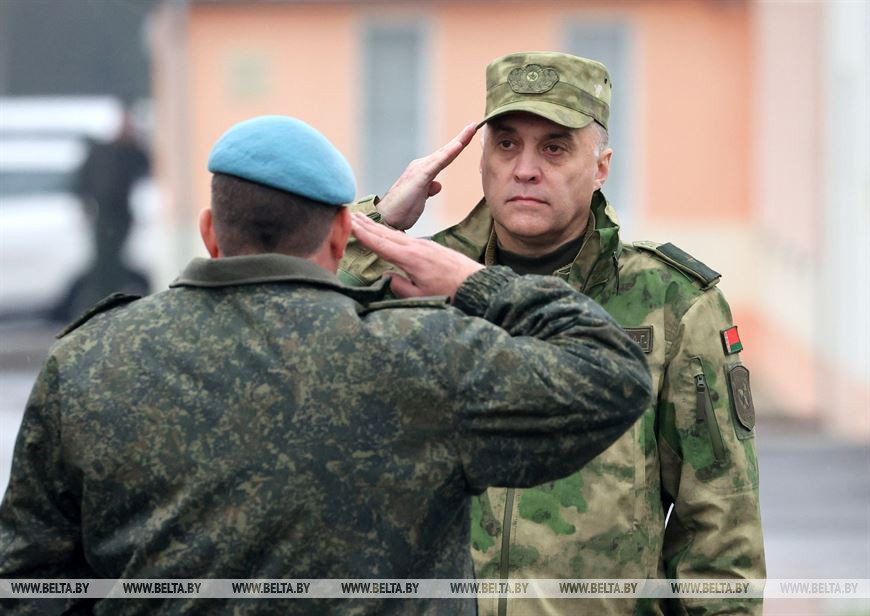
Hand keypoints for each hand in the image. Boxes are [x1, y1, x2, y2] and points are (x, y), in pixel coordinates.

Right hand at [350, 212, 482, 298]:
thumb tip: (386, 276)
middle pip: (385, 232)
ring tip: (364, 220)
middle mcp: (416, 246)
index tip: (348, 223)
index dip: (362, 234)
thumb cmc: (450, 292)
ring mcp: (424, 244)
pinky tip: (388, 233)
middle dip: (366, 224)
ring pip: (395, 234)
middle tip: (350, 213)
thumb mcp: (420, 295)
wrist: (477, 284)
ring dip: (378, 226)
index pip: (379, 243)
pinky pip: (405, 238)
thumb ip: (399, 286)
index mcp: (410, 258)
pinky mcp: (431, 247)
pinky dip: (391, 233)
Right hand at [377, 123, 477, 229]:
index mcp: (423, 171)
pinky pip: (438, 163)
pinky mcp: (420, 176)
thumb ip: (428, 190)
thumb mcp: (420, 199)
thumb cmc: (401, 210)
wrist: (385, 218)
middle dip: (461, 137)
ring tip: (471, 129)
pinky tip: (459, 145)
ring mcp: (420, 169)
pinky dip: (449, 153)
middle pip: (446, 151)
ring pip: (444, 153)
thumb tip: (438, 185)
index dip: (457, 146)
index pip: (444, 157)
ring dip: (458, 141)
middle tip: (474, 125)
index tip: (470, 135)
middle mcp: (421, 166)